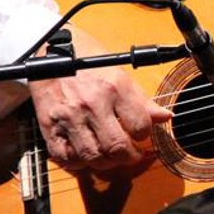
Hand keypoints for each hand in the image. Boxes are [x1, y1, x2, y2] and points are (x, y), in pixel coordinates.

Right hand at [29, 24, 172, 170]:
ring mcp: (69, 116)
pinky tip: (84, 154)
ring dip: (105, 162)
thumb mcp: (119, 72)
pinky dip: (77, 162)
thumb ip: (141, 99)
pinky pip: (65, 157)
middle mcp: (92, 103)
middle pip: (117, 147)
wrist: (48, 50)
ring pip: (93, 156)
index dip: (144, 135)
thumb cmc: (86, 60)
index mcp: (114, 87)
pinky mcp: (49, 125)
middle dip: (129, 157)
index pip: (140, 126)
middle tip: (130, 154)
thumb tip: (165, 116)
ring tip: (109, 155)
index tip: (140, 135)